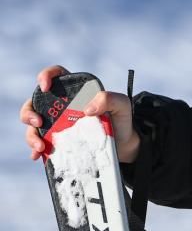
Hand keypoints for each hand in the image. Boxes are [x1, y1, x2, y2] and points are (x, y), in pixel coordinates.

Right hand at [21, 65, 140, 162]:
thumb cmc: (122, 120)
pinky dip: (36, 150)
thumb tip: (87, 109)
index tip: (45, 87)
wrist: (124, 145)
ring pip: (34, 126)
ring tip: (41, 147)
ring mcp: (58, 124)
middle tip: (37, 122)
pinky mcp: (58, 140)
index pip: (56, 75)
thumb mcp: (122, 105)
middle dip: (28, 112)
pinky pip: (40, 144)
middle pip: (34, 103)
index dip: (46, 76)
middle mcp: (62, 106)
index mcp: (76, 91)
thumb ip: (109, 99)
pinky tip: (38, 155)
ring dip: (31, 135)